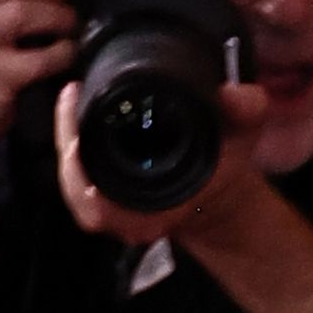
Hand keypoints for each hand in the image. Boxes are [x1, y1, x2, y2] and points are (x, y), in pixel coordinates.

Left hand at [55, 62, 276, 249]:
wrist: (219, 191)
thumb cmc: (227, 166)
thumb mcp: (246, 135)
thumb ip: (247, 111)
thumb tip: (230, 94)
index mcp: (155, 214)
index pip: (100, 209)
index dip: (80, 179)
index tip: (76, 140)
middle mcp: (129, 218)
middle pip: (77, 191)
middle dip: (66, 143)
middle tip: (70, 96)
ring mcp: (115, 208)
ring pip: (74, 184)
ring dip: (66, 142)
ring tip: (69, 98)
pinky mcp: (109, 191)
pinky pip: (79, 175)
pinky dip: (72, 146)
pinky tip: (72, 113)